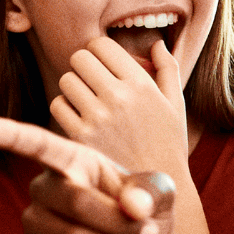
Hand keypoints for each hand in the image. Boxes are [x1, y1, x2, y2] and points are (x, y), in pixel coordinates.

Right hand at [0, 117, 174, 233]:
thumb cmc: (147, 214)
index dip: (7, 135)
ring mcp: (33, 221)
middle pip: (73, 200)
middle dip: (119, 223)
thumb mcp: (162, 196)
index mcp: (72, 160)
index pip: (35, 144)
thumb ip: (153, 191)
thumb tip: (134, 205)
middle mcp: (44, 186)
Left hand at [53, 36, 189, 175]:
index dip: (98, 52)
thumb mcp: (176, 105)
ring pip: (66, 79)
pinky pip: (57, 105)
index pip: (101, 45)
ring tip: (86, 101)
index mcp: (141, 83)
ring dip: (73, 87)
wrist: (153, 189)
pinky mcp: (80, 137)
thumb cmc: (167, 143)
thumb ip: (168, 69)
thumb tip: (157, 43)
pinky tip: (78, 118)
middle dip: (84, 67)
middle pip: (79, 58)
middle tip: (92, 82)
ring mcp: (97, 117)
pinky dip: (64, 108)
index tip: (103, 66)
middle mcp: (118, 97)